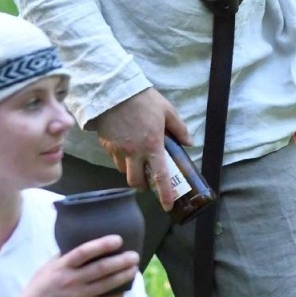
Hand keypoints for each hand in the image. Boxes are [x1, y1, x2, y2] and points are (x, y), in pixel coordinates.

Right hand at [7, 235, 138, 296]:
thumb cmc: (37, 291)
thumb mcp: (46, 269)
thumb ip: (63, 257)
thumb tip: (78, 242)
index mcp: (61, 267)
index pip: (84, 252)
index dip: (102, 244)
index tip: (118, 239)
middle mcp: (71, 280)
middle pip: (101, 269)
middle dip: (121, 261)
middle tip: (135, 255)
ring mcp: (78, 296)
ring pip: (106, 285)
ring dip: (123, 276)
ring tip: (134, 269)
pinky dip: (115, 296)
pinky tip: (124, 290)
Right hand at [88, 87, 190, 209]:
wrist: (114, 90)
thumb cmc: (144, 100)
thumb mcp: (167, 111)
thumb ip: (179, 129)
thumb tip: (189, 143)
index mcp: (152, 145)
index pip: (160, 176)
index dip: (165, 194)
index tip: (167, 206)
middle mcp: (134, 152)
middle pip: (136, 181)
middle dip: (144, 186)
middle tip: (149, 181)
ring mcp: (118, 150)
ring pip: (123, 172)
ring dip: (132, 172)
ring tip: (138, 162)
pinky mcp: (106, 145)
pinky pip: (114, 159)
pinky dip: (122, 159)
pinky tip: (126, 148)